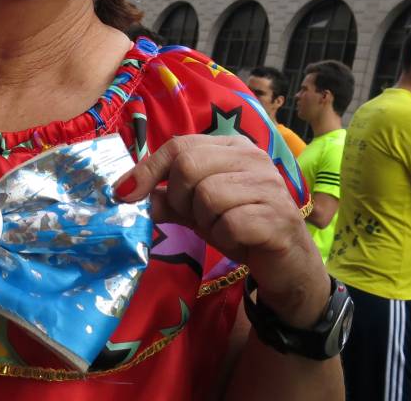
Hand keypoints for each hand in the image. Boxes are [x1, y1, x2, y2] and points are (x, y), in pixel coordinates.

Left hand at [115, 134, 330, 328]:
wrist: (286, 264)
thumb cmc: (239, 226)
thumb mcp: (195, 209)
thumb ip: (165, 198)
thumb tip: (126, 192)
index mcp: (231, 146)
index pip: (178, 146)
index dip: (148, 170)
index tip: (124, 193)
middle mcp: (252, 157)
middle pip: (188, 165)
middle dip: (180, 198)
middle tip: (196, 216)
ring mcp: (269, 185)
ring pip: (207, 195)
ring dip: (205, 221)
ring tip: (222, 227)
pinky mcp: (277, 216)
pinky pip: (229, 223)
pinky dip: (224, 237)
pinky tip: (238, 240)